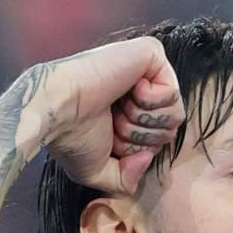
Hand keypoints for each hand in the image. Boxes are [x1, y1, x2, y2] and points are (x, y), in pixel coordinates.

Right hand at [35, 36, 185, 193]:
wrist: (56, 111)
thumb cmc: (70, 138)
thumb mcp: (99, 172)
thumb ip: (126, 180)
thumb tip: (147, 158)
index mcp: (131, 111)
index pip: (160, 140)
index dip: (137, 149)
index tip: (109, 137)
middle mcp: (141, 88)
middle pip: (171, 129)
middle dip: (141, 137)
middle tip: (112, 121)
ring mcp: (147, 69)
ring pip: (175, 114)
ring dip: (141, 122)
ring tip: (116, 108)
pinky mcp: (150, 53)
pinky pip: (173, 93)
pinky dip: (147, 103)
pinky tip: (125, 90)